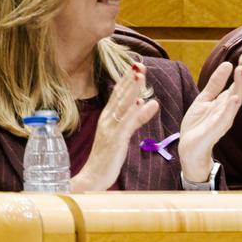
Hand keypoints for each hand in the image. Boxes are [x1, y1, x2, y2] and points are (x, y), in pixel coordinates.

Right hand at [71, 62, 158, 191]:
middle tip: (139, 63)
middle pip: (119, 95)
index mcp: (108, 118)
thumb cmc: (108, 157)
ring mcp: (110, 129)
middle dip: (130, 79)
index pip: (118, 94)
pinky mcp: (115, 140)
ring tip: (140, 75)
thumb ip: (137, 118)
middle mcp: (107, 120)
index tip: (136, 65)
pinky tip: (143, 102)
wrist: (93, 177)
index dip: (127, 79)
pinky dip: (135, 112)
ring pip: (122, 105)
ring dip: (131, 89)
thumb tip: (148, 103)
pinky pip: (126, 123)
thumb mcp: (124, 134)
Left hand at [178, 53, 241, 182]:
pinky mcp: (216, 129)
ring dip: (239, 86)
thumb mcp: (204, 99)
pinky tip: (235, 98)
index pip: (238, 83)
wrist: (190, 148)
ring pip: (235, 100)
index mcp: (225, 101)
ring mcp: (224, 119)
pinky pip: (226, 117)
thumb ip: (215, 83)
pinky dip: (231, 108)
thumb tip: (227, 64)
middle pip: (239, 89)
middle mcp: (228, 109)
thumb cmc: (198, 125)